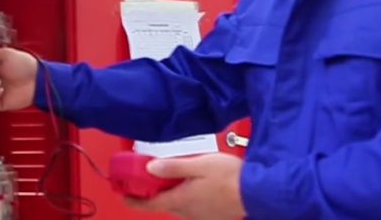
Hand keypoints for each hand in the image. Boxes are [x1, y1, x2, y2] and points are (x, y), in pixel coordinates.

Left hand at [125, 153, 246, 219]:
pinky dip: (186, 196)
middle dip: (153, 192)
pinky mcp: (212, 215)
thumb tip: (150, 168)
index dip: (133, 199)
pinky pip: (192, 206)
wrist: (258, 192)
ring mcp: (200, 215)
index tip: (122, 195)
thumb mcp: (198, 165)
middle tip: (148, 178)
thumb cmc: (230, 177)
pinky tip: (194, 184)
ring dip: (171, 193)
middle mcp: (188, 212)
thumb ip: (172, 167)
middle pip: (163, 203)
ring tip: (172, 176)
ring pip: (178, 204)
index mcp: (181, 200)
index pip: (150, 203)